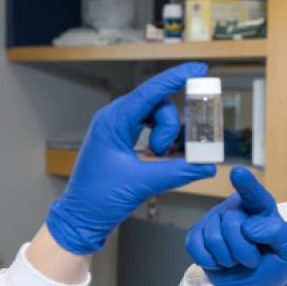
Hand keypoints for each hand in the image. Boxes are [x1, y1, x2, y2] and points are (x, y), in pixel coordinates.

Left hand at [46, 62, 216, 254]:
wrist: (79, 218)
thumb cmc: (99, 199)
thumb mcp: (143, 184)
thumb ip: (178, 172)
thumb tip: (207, 166)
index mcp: (114, 121)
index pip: (151, 91)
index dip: (177, 77)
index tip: (199, 68)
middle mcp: (114, 118)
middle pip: (156, 103)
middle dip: (168, 125)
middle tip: (163, 152)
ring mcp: (115, 126)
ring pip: (154, 114)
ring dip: (164, 133)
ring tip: (156, 157)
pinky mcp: (119, 137)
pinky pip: (146, 125)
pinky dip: (157, 136)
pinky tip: (156, 153)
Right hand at [186, 167, 286, 285]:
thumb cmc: (273, 264)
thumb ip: (280, 233)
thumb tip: (249, 227)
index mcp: (261, 208)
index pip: (254, 195)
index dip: (246, 184)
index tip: (238, 173)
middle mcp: (236, 209)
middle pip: (231, 224)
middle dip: (243, 250)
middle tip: (251, 260)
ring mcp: (214, 220)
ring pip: (213, 238)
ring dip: (227, 259)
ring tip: (236, 260)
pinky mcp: (197, 234)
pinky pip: (196, 246)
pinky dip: (209, 261)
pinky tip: (219, 262)